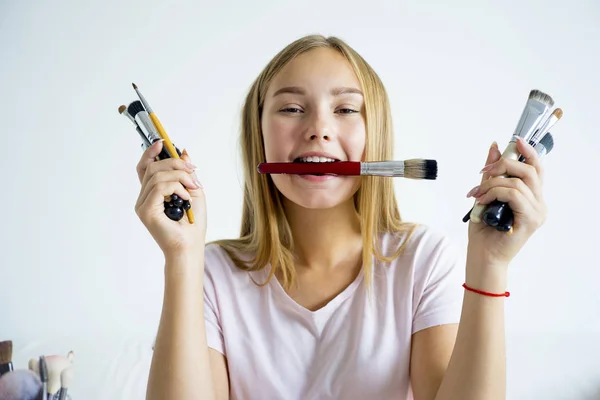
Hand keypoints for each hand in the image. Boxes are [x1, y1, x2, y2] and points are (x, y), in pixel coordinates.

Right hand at [134, 140, 206, 257]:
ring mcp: (143, 204)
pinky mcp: (145, 210)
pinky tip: (185, 198)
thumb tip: (183, 151)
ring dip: (180, 176)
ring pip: (157, 175)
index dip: (151, 152)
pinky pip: (160, 187)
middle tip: (193, 171)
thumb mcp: (195, 191)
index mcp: (153, 193)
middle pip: (152, 167)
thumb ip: (187, 172)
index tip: (163, 142)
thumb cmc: (193, 224)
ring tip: (193, 187)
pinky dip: (177, 188)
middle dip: (175, 163)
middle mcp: (144, 197)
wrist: (191, 246)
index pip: (146, 167)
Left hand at [466, 137, 547, 267]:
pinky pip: (514, 195)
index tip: (515, 140)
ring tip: (477, 194)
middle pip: (529, 170)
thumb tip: (495, 147)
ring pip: (517, 182)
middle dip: (503, 165)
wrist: (483, 256)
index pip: (536, 168)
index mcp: (532, 197)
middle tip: (483, 172)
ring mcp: (538, 212)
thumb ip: (492, 173)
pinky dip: (494, 192)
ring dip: (492, 183)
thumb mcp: (485, 194)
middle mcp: (539, 204)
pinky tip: (482, 201)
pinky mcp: (531, 219)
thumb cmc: (484, 230)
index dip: (528, 152)